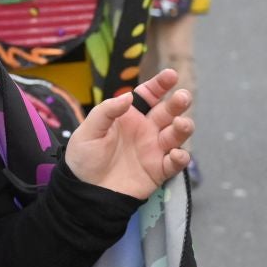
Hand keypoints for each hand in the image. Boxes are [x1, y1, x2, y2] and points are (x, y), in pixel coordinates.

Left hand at [63, 69, 194, 199]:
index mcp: (129, 116)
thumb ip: (107, 111)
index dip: (160, 85)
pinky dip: (180, 158)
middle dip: (177, 103)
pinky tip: (177, 154)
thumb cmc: (84, 157)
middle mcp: (146, 130)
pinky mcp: (158, 170)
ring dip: (183, 128)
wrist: (84, 191)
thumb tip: (128, 96)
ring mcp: (154, 150)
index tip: (171, 75)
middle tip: (183, 97)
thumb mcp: (89, 130)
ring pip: (176, 135)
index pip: (148, 96)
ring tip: (181, 124)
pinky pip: (175, 163)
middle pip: (167, 112)